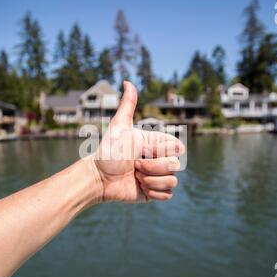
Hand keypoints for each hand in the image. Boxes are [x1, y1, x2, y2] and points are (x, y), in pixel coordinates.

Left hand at [92, 81, 184, 202]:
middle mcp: (160, 159)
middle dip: (153, 167)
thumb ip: (128, 106)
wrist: (99, 178)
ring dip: (151, 181)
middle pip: (175, 165)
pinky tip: (140, 188)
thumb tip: (127, 81)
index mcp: (156, 144)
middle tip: (135, 166)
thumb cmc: (108, 151)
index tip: (144, 150)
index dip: (162, 151)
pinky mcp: (155, 192)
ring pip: (172, 181)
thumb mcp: (119, 127)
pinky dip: (154, 192)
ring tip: (136, 177)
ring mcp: (158, 176)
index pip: (178, 148)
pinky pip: (168, 195)